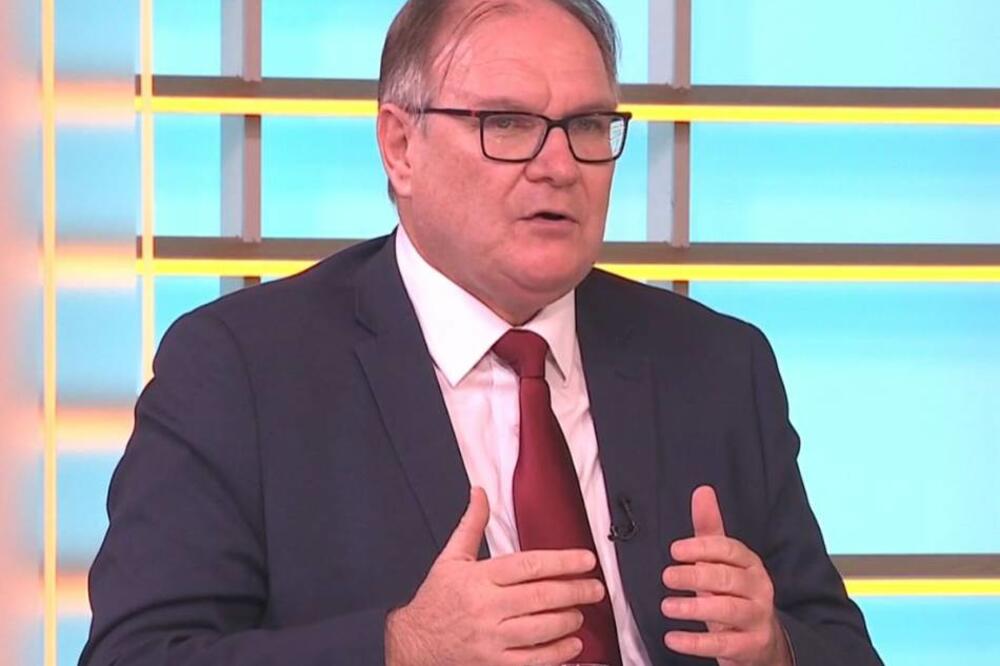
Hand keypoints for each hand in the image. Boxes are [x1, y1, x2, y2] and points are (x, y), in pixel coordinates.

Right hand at [385, 487, 606, 665]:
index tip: (586, 560)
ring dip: (568, 620)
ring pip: (541, 629)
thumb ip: (472, 524)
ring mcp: (491, 639)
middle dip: (575, 591)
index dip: (563, 562)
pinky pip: (533, 660)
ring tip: (580, 612)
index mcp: (480, 578)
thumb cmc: (436, 600)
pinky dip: (557, 653)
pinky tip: (572, 644)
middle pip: (542, 597)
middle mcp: (487, 607)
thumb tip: (480, 492)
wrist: (413, 643)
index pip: (529, 565)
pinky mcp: (493, 664)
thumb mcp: (451, 558)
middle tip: (595, 588)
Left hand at [660, 486, 791, 665]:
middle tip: (667, 576)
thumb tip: (702, 491)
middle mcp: (758, 588)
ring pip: (729, 609)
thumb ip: (709, 529)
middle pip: (728, 578)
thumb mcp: (721, 562)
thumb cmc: (733, 593)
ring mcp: (758, 618)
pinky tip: (672, 638)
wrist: (761, 642)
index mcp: (750, 563)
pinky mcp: (751, 646)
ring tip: (667, 606)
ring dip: (694, 608)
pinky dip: (696, 643)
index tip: (675, 550)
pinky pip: (724, 644)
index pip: (731, 550)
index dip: (703, 548)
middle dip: (695, 575)